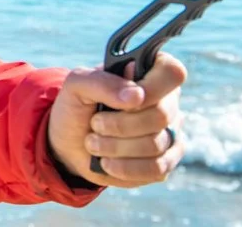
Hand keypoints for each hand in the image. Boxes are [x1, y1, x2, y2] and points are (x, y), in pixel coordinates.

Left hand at [47, 52, 186, 188]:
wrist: (70, 143)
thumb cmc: (78, 106)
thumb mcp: (77, 85)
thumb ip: (102, 82)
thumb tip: (136, 96)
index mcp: (150, 72)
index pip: (172, 72)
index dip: (151, 88)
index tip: (124, 100)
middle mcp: (167, 101)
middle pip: (161, 115)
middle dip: (119, 124)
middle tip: (95, 123)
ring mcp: (170, 133)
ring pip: (156, 144)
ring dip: (115, 147)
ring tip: (93, 143)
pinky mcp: (165, 161)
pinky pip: (156, 169)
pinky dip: (124, 167)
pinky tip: (106, 162)